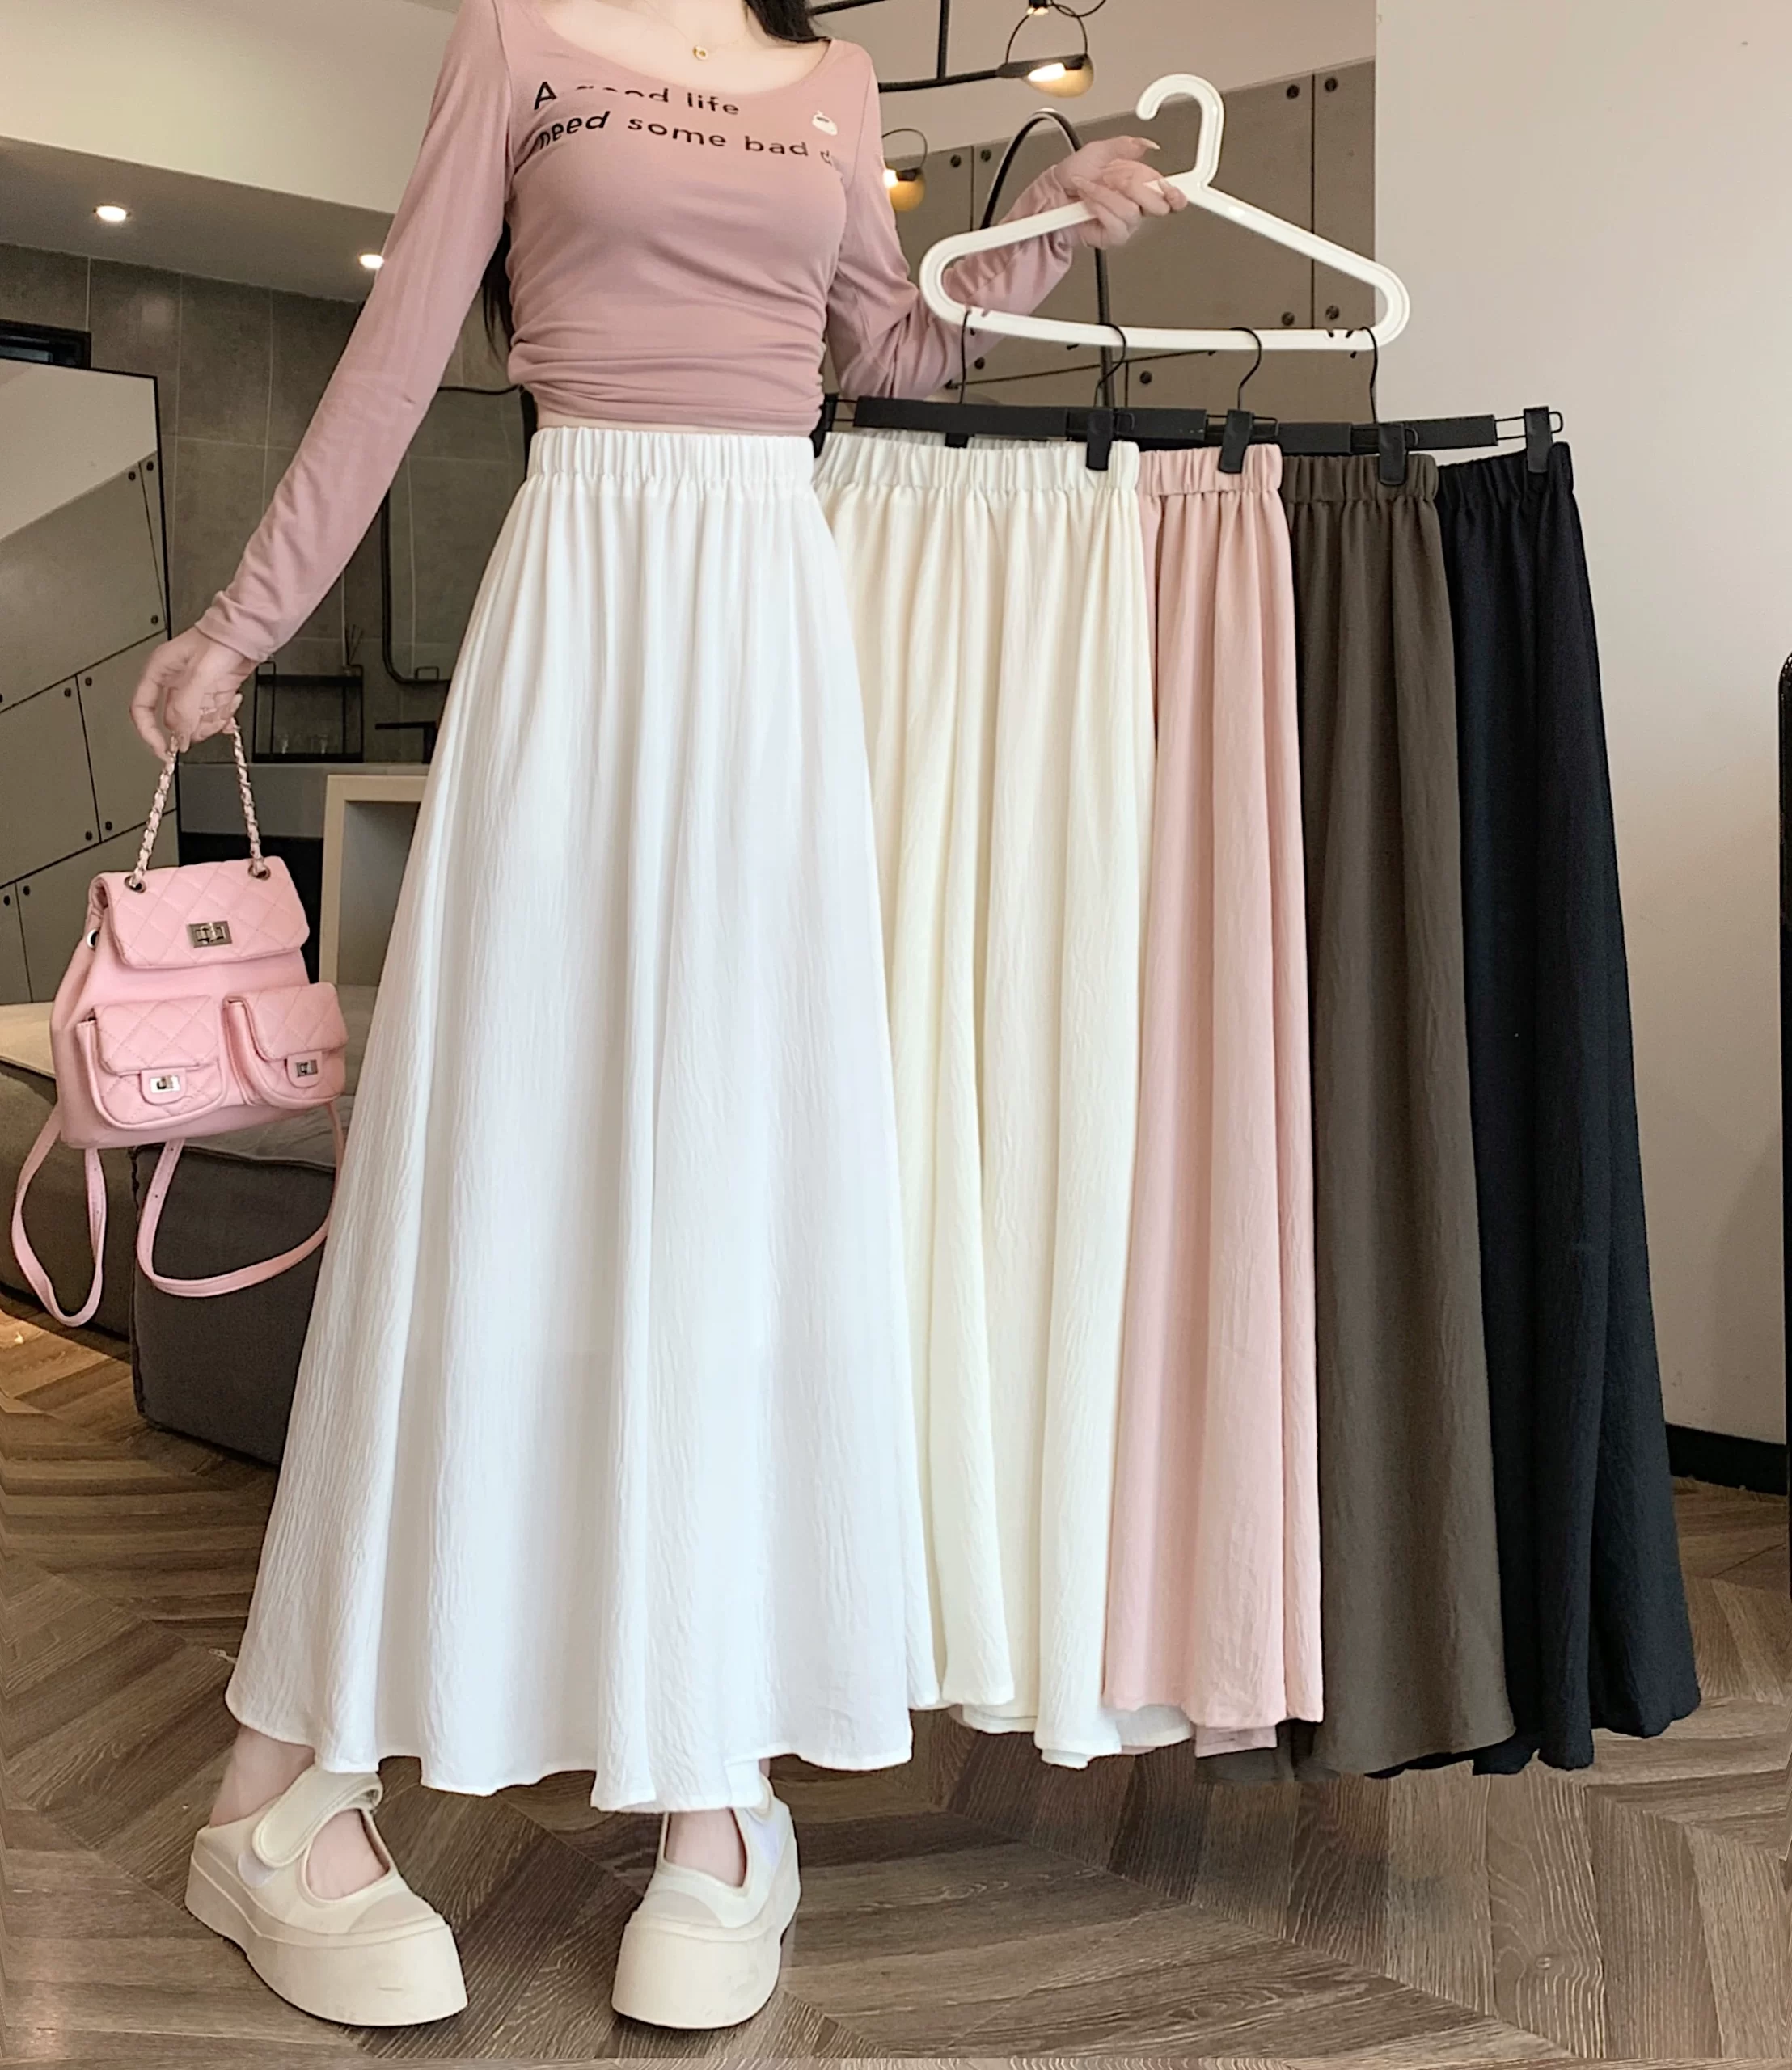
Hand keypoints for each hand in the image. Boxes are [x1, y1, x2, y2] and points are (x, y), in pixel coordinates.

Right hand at [129, 627, 257, 757]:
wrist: (249, 634)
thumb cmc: (221, 640)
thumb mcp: (199, 674)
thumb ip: (185, 706)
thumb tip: (178, 736)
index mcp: (159, 672)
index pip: (142, 709)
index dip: (149, 732)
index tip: (163, 750)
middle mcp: (174, 683)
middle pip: (173, 721)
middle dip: (193, 726)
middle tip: (208, 719)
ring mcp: (194, 691)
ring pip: (195, 723)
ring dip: (212, 720)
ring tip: (223, 704)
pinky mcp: (212, 695)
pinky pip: (213, 717)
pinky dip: (223, 717)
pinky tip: (231, 704)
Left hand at [1054, 136, 1187, 249]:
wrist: (1052, 195)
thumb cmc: (1072, 175)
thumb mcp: (1098, 150)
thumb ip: (1124, 145)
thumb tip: (1148, 144)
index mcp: (1139, 182)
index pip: (1168, 194)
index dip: (1176, 194)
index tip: (1172, 190)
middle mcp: (1135, 203)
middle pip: (1158, 205)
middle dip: (1136, 187)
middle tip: (1115, 178)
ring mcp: (1124, 221)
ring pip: (1132, 212)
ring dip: (1107, 195)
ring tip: (1090, 187)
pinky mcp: (1112, 236)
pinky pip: (1116, 224)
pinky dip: (1100, 207)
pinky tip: (1089, 201)